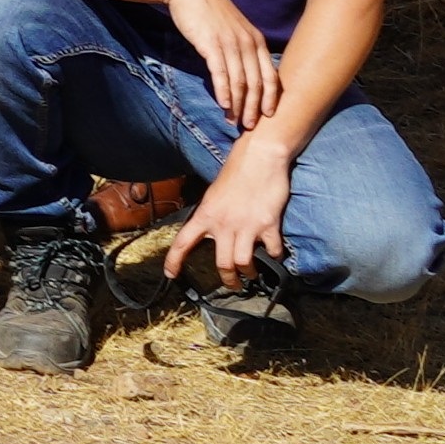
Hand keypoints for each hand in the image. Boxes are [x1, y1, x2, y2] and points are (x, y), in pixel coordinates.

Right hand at [162, 0, 283, 129]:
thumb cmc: (209, 10)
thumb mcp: (234, 28)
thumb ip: (242, 48)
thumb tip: (244, 71)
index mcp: (257, 41)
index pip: (271, 76)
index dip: (271, 99)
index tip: (267, 116)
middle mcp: (249, 44)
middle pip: (257, 84)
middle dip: (255, 108)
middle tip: (250, 126)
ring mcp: (231, 44)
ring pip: (240, 82)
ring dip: (238, 105)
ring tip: (234, 120)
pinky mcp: (211, 44)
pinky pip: (221, 73)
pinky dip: (224, 91)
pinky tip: (223, 104)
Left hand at [164, 136, 296, 292]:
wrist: (259, 157)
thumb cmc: (237, 171)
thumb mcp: (214, 193)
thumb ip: (213, 215)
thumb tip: (213, 230)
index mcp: (205, 215)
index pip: (182, 243)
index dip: (174, 261)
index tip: (169, 274)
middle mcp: (223, 224)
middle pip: (222, 264)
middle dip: (229, 280)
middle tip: (233, 285)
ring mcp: (246, 226)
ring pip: (244, 264)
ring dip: (250, 273)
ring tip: (252, 274)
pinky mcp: (269, 225)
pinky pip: (273, 251)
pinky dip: (275, 256)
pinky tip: (274, 254)